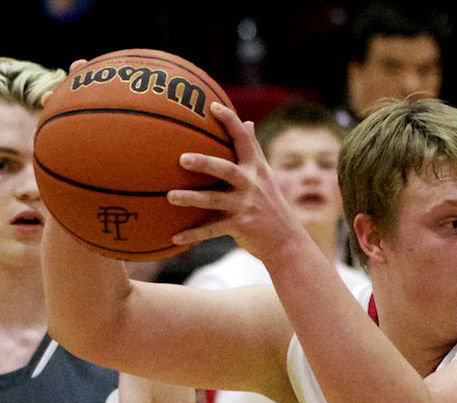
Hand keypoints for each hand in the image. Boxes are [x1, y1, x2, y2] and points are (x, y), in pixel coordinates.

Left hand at [170, 104, 301, 261]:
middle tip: (182, 159)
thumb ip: (254, 149)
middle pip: (225, 169)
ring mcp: (245, 206)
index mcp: (256, 169)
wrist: (287, 242)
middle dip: (204, 163)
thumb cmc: (271, 205)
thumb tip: (247, 122)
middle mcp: (251, 185)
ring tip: (170, 196)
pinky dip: (194, 235)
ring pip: (214, 200)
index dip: (229, 121)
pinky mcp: (240, 227)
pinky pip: (212, 231)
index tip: (212, 106)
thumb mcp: (266, 175)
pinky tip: (175, 238)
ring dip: (192, 198)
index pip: (244, 140)